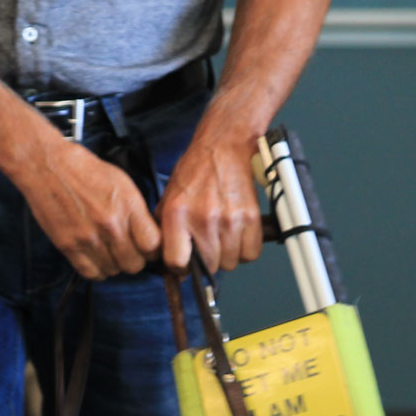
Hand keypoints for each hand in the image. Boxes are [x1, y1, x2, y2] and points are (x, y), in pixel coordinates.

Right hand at [13, 136, 160, 279]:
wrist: (48, 166)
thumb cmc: (85, 171)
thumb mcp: (122, 183)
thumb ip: (137, 212)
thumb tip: (149, 236)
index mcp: (128, 206)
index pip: (153, 246)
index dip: (152, 250)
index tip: (147, 247)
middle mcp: (110, 225)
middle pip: (134, 264)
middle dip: (134, 259)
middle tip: (127, 250)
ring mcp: (88, 238)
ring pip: (113, 271)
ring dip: (114, 264)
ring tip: (108, 250)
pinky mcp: (68, 246)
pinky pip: (91, 273)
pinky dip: (96, 270)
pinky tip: (96, 258)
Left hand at [158, 130, 263, 272]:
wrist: (224, 147)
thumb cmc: (195, 172)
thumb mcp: (169, 198)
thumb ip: (164, 230)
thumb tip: (165, 262)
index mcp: (177, 215)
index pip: (177, 262)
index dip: (181, 268)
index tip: (185, 263)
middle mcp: (204, 219)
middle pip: (208, 267)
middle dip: (206, 262)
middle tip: (206, 245)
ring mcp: (230, 220)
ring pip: (230, 263)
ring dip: (227, 255)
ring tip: (222, 235)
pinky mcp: (251, 218)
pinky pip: (250, 253)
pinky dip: (245, 250)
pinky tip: (237, 235)